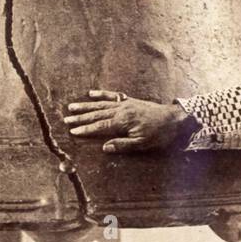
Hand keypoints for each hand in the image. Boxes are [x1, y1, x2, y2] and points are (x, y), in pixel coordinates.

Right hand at [63, 90, 194, 153]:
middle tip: (66, 120)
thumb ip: (123, 145)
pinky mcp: (129, 100)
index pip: (100, 126)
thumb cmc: (159, 134)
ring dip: (86, 106)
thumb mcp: (143, 143)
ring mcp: (125, 103)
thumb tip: (104, 147)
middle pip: (97, 114)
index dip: (86, 129)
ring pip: (101, 104)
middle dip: (81, 117)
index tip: (73, 131)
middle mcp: (121, 110)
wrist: (174, 119)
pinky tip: (91, 94)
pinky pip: (112, 96)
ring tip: (72, 107)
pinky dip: (101, 94)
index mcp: (123, 121)